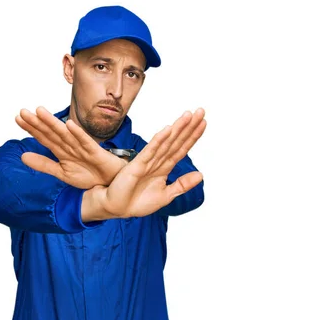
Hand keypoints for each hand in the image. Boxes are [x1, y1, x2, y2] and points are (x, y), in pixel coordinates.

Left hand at [15, 106, 126, 188]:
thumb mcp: (62, 173)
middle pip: (52, 133)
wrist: (111, 183)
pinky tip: (70, 125)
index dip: (32, 128)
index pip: (44, 137)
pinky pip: (86, 142)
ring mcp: (83, 148)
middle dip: (38, 122)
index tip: (18, 118)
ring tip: (40, 111)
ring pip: (65, 134)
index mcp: (62, 151)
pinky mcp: (96, 152)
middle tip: (23, 112)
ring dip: (53, 123)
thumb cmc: (89, 175)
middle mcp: (71, 146)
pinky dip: (78, 134)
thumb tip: (22, 156)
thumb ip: (43, 164)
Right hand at [82, 108, 205, 220]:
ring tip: (188, 115)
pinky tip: (167, 130)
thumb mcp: (166, 195)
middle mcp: (157, 161)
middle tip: (201, 111)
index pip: (181, 148)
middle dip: (189, 127)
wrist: (116, 208)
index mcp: (164, 167)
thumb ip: (182, 185)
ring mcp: (147, 162)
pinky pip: (150, 151)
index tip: (203, 123)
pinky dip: (158, 141)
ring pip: (165, 142)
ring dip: (177, 128)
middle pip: (176, 141)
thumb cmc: (137, 202)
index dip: (192, 136)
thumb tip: (201, 175)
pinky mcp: (136, 166)